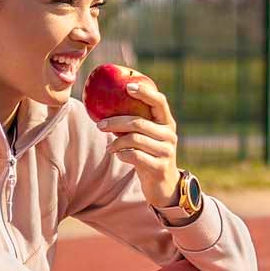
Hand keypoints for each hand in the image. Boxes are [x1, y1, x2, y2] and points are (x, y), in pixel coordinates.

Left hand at [95, 80, 180, 206]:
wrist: (164, 185)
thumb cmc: (150, 155)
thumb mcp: (148, 137)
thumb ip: (136, 123)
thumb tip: (106, 106)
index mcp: (167, 122)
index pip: (159, 101)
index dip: (145, 92)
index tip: (128, 86)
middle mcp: (169, 135)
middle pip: (139, 122)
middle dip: (116, 122)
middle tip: (100, 125)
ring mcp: (166, 151)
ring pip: (135, 140)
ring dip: (116, 142)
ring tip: (108, 147)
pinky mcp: (159, 167)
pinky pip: (135, 156)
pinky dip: (122, 154)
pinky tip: (118, 156)